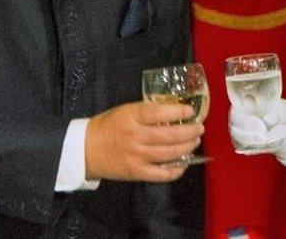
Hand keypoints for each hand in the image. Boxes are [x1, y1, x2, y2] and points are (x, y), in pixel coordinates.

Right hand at [85, 101, 203, 181]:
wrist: (85, 150)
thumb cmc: (107, 127)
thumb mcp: (125, 111)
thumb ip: (146, 112)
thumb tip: (173, 112)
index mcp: (131, 117)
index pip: (159, 113)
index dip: (178, 112)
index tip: (190, 112)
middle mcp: (135, 136)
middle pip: (170, 135)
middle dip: (190, 131)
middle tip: (199, 128)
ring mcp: (137, 156)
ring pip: (170, 153)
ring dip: (187, 147)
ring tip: (194, 141)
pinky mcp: (136, 172)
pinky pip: (162, 174)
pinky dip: (176, 170)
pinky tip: (184, 163)